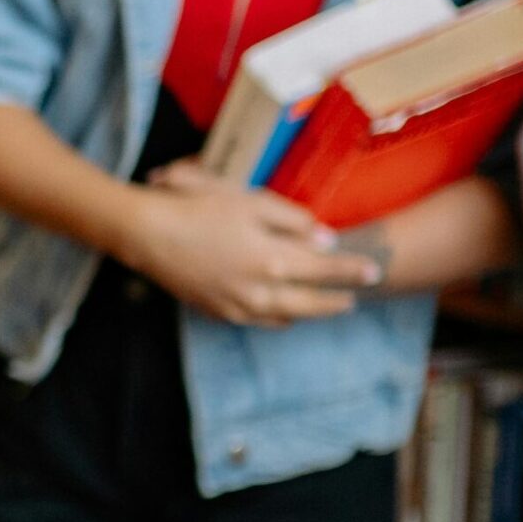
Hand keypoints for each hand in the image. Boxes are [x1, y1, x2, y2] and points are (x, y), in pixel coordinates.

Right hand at [114, 162, 382, 328]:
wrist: (147, 234)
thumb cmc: (199, 208)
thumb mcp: (250, 201)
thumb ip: (291, 220)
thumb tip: (324, 238)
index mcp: (273, 258)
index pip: (325, 268)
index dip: (351, 270)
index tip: (375, 271)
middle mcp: (261, 289)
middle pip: (310, 301)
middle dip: (336, 301)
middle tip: (356, 300)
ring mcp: (238, 304)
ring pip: (285, 315)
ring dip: (308, 312)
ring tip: (325, 307)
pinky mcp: (217, 310)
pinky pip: (258, 320)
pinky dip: (277, 318)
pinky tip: (283, 313)